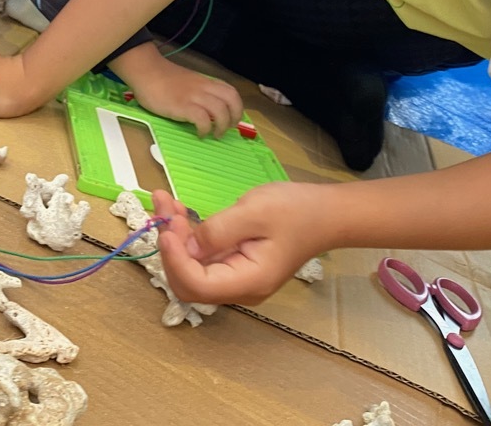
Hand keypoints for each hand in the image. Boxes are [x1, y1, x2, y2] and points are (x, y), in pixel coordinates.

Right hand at [119, 53, 242, 137]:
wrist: (145, 71)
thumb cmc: (161, 78)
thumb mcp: (187, 82)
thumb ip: (198, 92)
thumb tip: (205, 107)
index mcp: (205, 82)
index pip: (231, 91)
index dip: (237, 107)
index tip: (232, 118)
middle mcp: (203, 88)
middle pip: (232, 100)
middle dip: (235, 117)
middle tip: (228, 128)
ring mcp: (194, 97)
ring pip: (220, 111)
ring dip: (222, 126)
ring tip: (215, 134)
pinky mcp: (182, 106)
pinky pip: (202, 119)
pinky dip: (205, 129)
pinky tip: (200, 134)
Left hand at [153, 183, 322, 304]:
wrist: (325, 213)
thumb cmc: (296, 211)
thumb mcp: (255, 212)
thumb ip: (218, 230)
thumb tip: (186, 246)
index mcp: (248, 281)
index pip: (197, 286)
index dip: (174, 261)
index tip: (167, 230)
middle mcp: (239, 288)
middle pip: (188, 281)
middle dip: (169, 247)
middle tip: (164, 208)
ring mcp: (235, 278)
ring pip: (190, 268)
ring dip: (174, 238)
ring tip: (167, 203)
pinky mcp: (233, 264)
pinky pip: (201, 258)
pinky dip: (186, 237)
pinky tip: (180, 212)